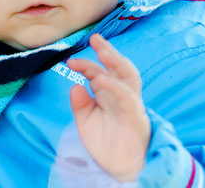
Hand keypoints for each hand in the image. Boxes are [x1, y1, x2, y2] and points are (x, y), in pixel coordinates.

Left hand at [67, 33, 150, 181]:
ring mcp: (130, 103)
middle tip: (95, 38)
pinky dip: (115, 86)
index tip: (69, 61)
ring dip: (116, 61)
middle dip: (107, 50)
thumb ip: (80, 104)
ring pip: (128, 75)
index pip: (99, 72)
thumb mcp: (86, 122)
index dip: (85, 64)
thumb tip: (74, 86)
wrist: (120, 168)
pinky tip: (102, 79)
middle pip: (118, 66)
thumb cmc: (105, 142)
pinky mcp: (135, 115)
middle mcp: (121, 94)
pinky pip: (127, 96)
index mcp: (108, 93)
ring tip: (103, 51)